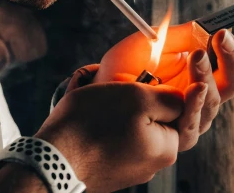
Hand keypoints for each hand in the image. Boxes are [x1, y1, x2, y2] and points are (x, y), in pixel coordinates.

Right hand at [34, 80, 202, 191]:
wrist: (50, 161)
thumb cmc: (91, 126)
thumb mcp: (137, 99)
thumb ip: (168, 98)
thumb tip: (181, 99)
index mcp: (165, 149)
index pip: (183, 112)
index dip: (180, 87)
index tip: (178, 66)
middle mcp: (150, 164)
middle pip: (156, 119)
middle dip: (140, 95)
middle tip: (124, 79)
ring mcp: (127, 168)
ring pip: (132, 126)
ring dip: (119, 105)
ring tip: (101, 88)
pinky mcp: (106, 167)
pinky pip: (114, 136)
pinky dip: (105, 119)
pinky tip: (89, 107)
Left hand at [93, 22, 233, 149]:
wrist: (102, 85)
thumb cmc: (128, 63)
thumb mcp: (157, 40)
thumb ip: (186, 34)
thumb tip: (214, 26)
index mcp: (207, 70)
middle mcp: (206, 92)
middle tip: (223, 38)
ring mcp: (194, 112)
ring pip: (217, 98)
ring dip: (209, 73)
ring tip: (197, 55)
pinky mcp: (177, 131)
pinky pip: (194, 122)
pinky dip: (197, 101)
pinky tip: (195, 86)